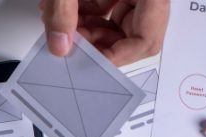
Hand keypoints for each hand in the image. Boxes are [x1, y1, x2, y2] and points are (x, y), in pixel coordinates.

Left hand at [40, 0, 169, 65]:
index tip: (88, 61)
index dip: (115, 57)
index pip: (145, 40)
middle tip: (71, 44)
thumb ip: (62, 11)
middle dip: (97, 43)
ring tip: (64, 27)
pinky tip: (67, 13)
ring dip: (88, 30)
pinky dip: (87, 14)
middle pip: (133, 34)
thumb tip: (59, 45)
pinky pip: (111, 6)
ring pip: (119, 22)